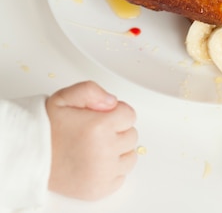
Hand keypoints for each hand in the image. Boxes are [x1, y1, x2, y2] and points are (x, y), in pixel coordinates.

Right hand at [46, 81, 137, 200]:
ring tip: (98, 147)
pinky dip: (113, 169)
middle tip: (97, 131)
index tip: (103, 116)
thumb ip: (92, 91)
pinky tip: (96, 162)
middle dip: (118, 130)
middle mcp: (104, 150)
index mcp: (99, 126)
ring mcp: (103, 172)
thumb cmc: (48, 128)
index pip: (129, 115)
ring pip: (130, 156)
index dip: (116, 112)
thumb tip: (112, 102)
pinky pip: (121, 176)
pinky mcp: (99, 190)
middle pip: (131, 135)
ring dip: (119, 150)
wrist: (30, 156)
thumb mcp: (65, 97)